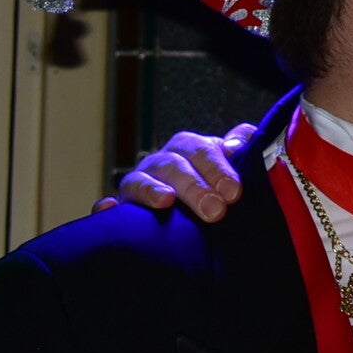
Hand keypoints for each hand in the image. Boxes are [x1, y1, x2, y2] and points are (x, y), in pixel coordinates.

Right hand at [91, 123, 255, 222]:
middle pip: (173, 167)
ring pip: (140, 182)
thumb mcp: (230, 160)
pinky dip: (107, 207)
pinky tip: (109, 210)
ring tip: (166, 202)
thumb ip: (242, 145)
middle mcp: (160, 162)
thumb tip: (244, 141)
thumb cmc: (213, 179)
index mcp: (187, 148)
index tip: (234, 191)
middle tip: (215, 210)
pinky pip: (110, 205)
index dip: (218, 169)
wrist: (194, 202)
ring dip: (152, 190)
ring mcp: (138, 183)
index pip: (201, 151)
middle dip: (195, 187)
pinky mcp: (121, 208)